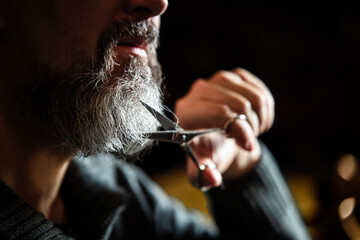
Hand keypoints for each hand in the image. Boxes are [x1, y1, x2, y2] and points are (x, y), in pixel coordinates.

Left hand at [174, 68, 273, 189]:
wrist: (217, 139)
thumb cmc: (208, 153)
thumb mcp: (203, 170)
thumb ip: (204, 177)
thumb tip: (212, 178)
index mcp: (187, 112)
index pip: (219, 112)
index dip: (240, 130)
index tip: (249, 146)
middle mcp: (199, 90)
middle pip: (240, 104)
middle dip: (250, 128)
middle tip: (247, 141)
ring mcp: (218, 79)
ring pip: (255, 97)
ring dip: (260, 119)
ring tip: (250, 132)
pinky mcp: (235, 76)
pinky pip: (261, 91)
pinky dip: (265, 109)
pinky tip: (255, 120)